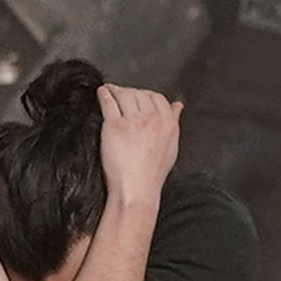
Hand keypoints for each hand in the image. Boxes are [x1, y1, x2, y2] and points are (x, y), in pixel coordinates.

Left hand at [96, 84, 181, 198]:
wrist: (136, 189)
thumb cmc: (152, 174)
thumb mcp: (171, 147)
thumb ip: (174, 122)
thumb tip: (177, 107)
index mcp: (168, 124)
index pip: (157, 97)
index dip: (146, 93)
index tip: (139, 95)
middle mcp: (152, 119)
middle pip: (140, 94)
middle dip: (130, 91)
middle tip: (122, 92)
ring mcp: (133, 121)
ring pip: (124, 95)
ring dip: (116, 90)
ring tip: (110, 90)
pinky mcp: (115, 125)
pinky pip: (109, 103)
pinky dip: (104, 95)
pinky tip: (102, 93)